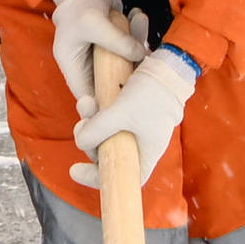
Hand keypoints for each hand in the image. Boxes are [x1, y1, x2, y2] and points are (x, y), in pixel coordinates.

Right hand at [49, 0, 148, 106]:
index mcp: (72, 65)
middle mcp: (87, 65)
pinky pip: (131, 52)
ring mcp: (103, 57)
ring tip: (142, 36)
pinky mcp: (116, 47)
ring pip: (124, 69)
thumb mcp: (94, 22)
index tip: (121, 104)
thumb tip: (140, 54)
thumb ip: (116, 41)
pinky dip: (138, 39)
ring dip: (137, 56)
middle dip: (127, 81)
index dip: (101, 106)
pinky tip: (138, 19)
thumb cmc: (80, 4)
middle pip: (108, 86)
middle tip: (142, 73)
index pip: (85, 95)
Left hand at [67, 47, 199, 180]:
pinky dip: (98, 112)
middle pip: (108, 154)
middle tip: (80, 124)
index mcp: (147, 153)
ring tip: (84, 102)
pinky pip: (109, 119)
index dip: (97, 178)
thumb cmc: (152, 93)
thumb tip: (79, 141)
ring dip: (90, 120)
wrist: (170, 65)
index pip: (122, 178)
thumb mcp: (121, 112)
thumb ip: (98, 129)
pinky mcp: (132, 112)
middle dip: (90, 140)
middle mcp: (141, 143)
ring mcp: (137, 127)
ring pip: (106, 133)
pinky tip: (90, 99)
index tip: (74, 170)